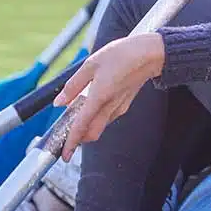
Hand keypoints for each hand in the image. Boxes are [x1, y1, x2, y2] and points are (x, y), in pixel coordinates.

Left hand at [54, 31, 165, 157]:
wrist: (150, 54)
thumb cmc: (122, 55)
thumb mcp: (91, 64)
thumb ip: (73, 85)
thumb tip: (59, 102)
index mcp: (99, 97)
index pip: (81, 127)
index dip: (71, 143)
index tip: (64, 155)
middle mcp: (110, 107)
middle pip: (92, 134)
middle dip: (79, 139)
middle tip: (66, 135)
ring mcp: (119, 107)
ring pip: (100, 127)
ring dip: (87, 128)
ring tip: (75, 117)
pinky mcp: (125, 104)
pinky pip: (107, 118)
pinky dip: (96, 119)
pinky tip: (91, 106)